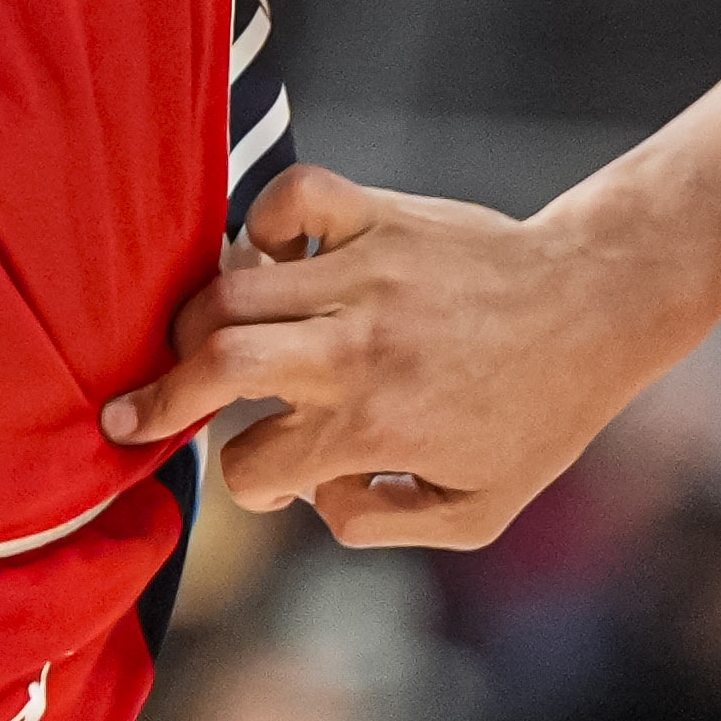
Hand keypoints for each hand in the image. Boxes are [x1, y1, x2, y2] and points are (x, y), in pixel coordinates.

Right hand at [100, 164, 695, 546]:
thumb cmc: (538, 414)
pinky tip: (271, 257)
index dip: (250, 486)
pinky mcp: (378, 217)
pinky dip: (261, 223)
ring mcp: (363, 274)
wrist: (596, 306)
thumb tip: (311, 498)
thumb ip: (380, 523)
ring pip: (229, 286)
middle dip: (156, 399)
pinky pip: (290, 197)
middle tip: (124, 413)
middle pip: (213, 363)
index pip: (253, 466)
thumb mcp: (477, 513)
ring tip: (197, 341)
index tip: (272, 478)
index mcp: (373, 427)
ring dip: (194, 322)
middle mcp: (355, 349)